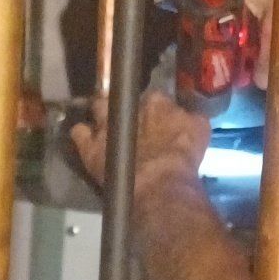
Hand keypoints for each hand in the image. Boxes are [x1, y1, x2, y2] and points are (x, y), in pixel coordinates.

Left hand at [70, 87, 210, 202]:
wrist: (161, 183)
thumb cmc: (184, 157)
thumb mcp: (200, 130)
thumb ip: (190, 116)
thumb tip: (187, 113)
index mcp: (157, 101)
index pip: (155, 96)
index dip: (155, 108)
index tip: (157, 118)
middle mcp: (129, 108)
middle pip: (123, 97)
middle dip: (125, 104)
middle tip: (130, 118)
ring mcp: (106, 126)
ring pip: (98, 107)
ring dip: (99, 111)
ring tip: (102, 118)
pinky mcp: (90, 147)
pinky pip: (78, 133)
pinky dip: (81, 133)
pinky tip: (83, 136)